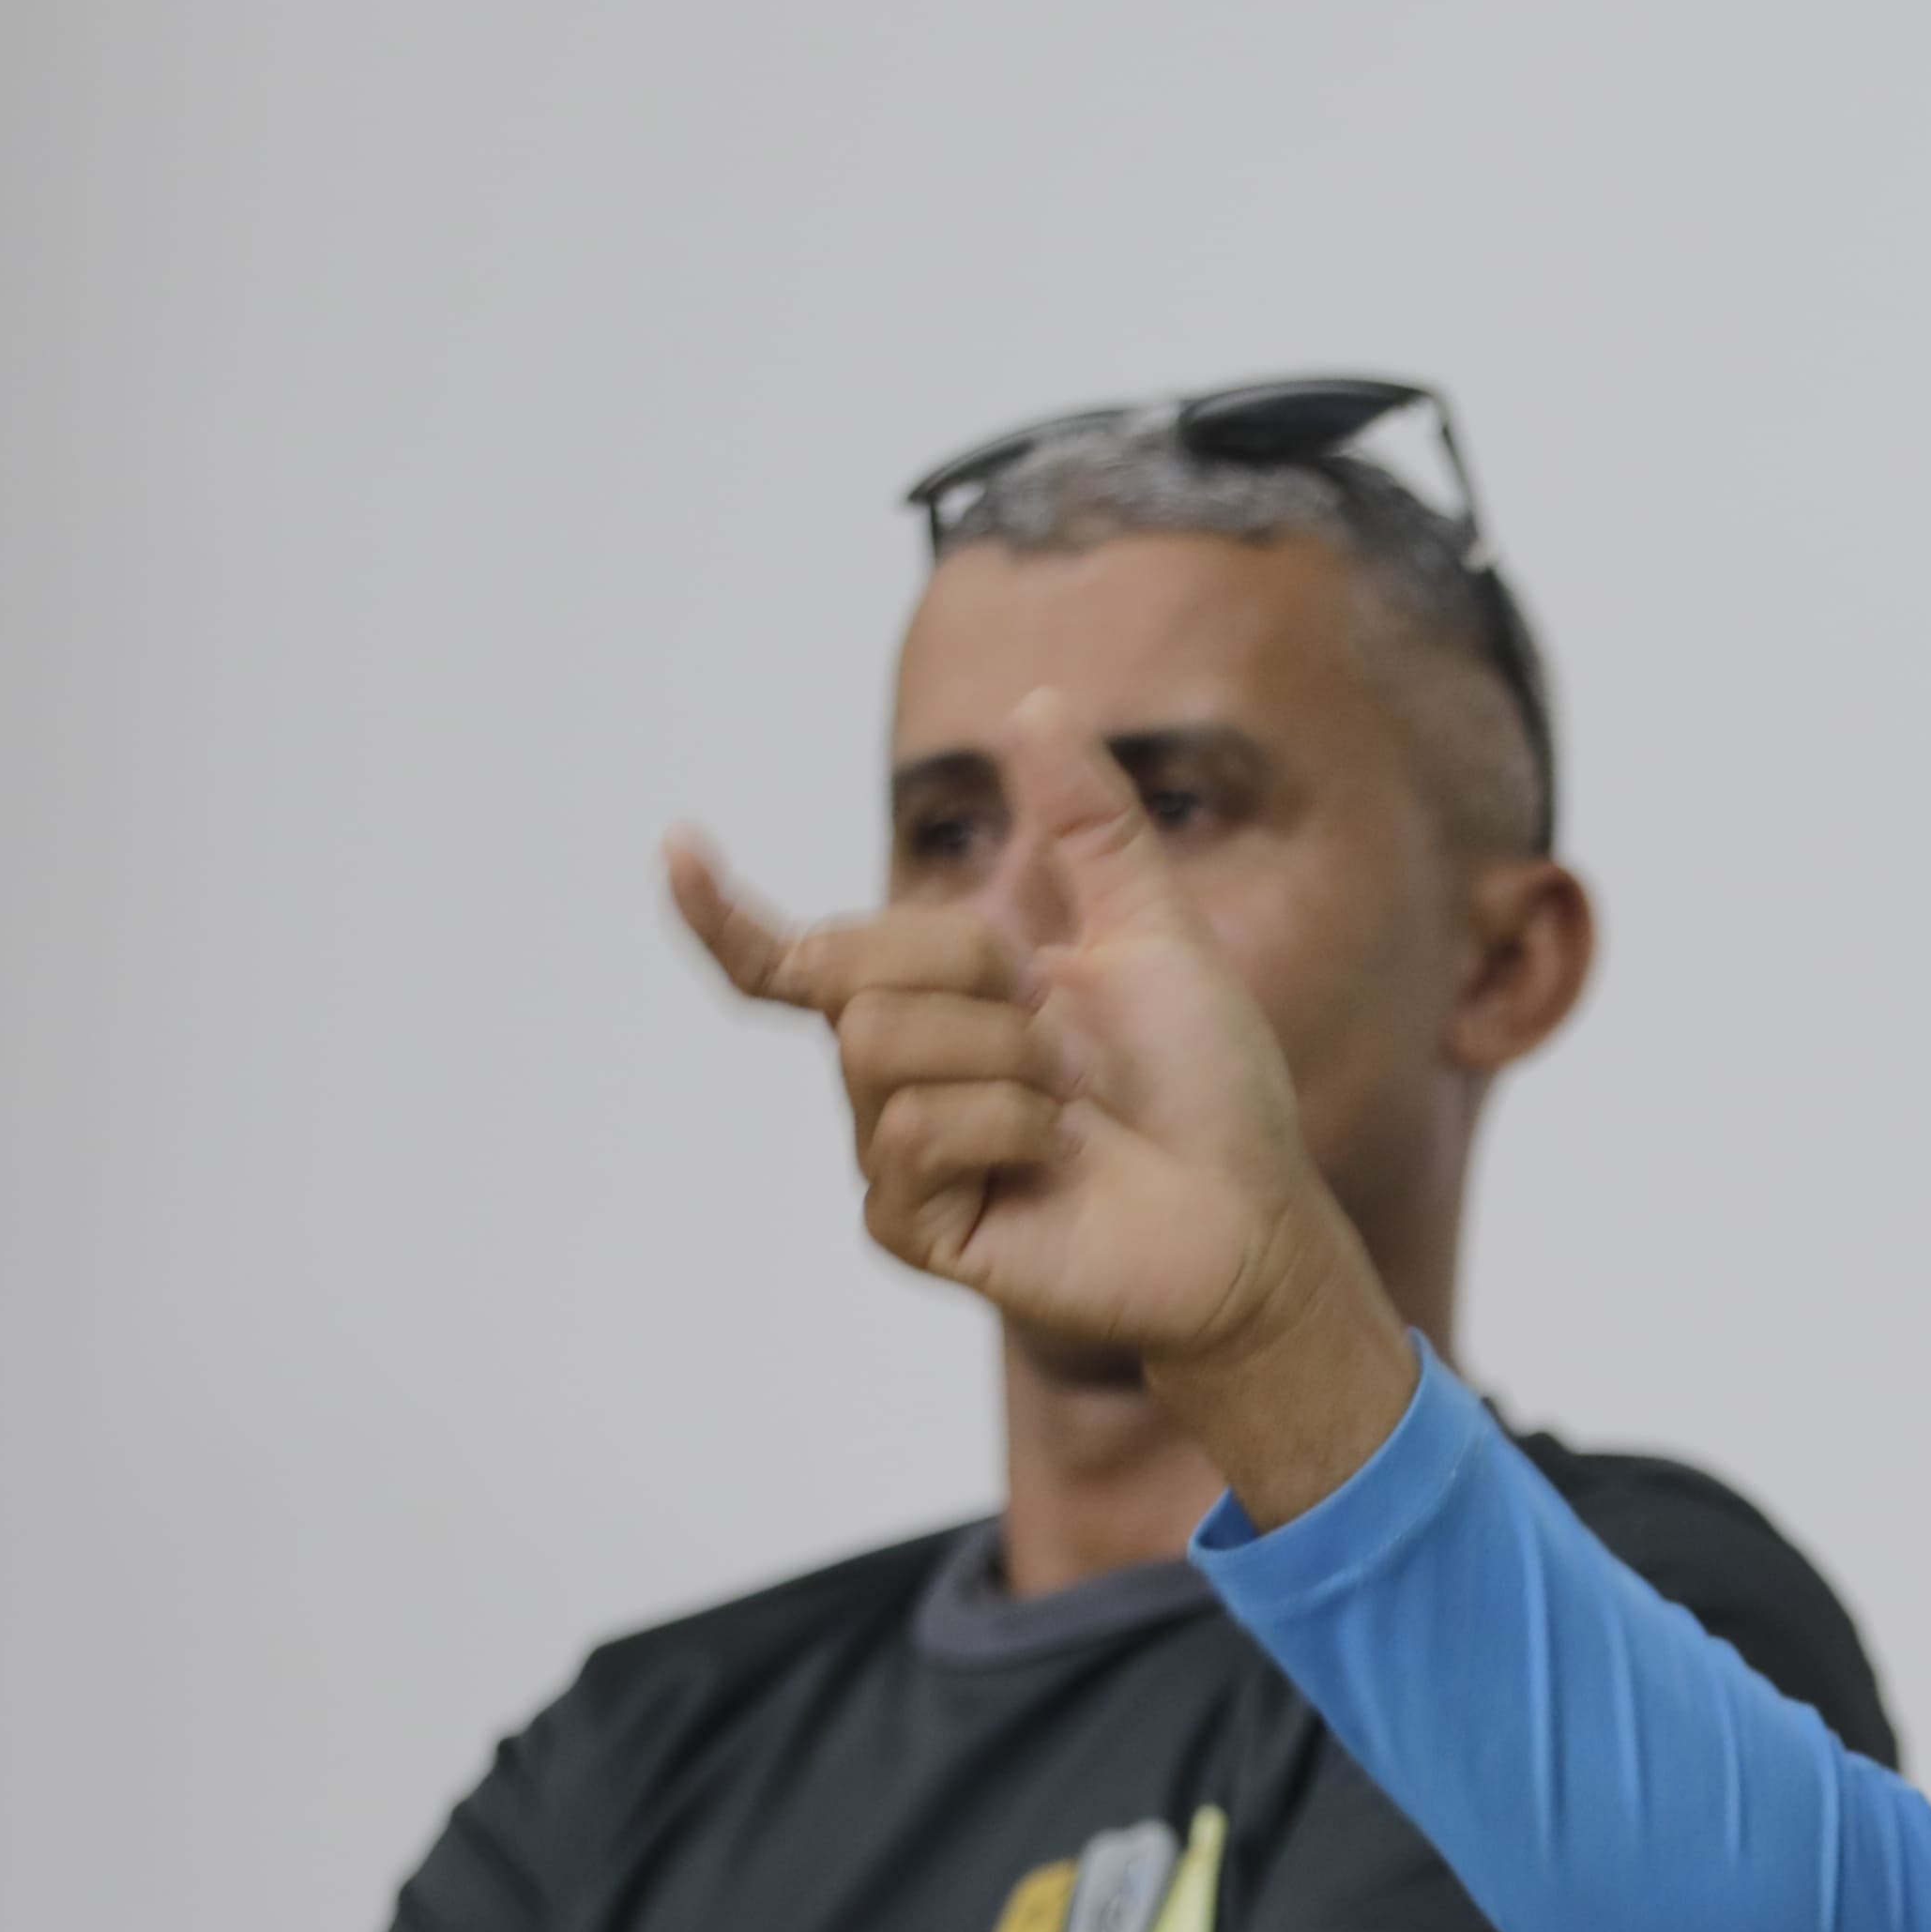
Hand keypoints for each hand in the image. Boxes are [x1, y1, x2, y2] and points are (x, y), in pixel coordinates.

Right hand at [666, 703, 1420, 1514]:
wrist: (1252, 1213)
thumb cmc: (1205, 1086)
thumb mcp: (1152, 928)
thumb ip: (1090, 822)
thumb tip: (1033, 703)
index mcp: (931, 1004)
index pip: (791, 962)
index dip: (722, 914)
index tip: (679, 847)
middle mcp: (893, 1079)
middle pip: (846, 973)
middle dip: (970, 965)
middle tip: (1058, 1024)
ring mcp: (894, 1159)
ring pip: (877, 1046)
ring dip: (1005, 1055)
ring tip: (1071, 1099)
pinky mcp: (911, 1228)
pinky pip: (916, 1132)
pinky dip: (1012, 1124)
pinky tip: (1061, 1155)